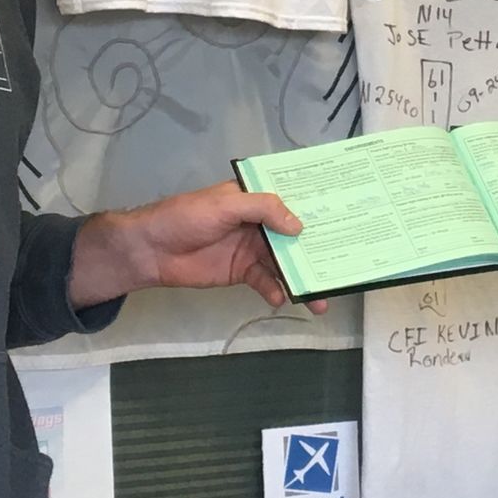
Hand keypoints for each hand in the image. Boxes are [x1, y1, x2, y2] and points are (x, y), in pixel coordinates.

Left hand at [68, 183, 327, 314]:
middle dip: (317, 251)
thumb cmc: (186, 217)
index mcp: (255, 198)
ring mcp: (252, 249)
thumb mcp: (226, 204)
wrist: (150, 250)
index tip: (347, 216)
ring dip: (302, 279)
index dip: (318, 207)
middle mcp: (259, 223)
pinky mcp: (242, 273)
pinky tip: (283, 298)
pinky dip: (276, 291)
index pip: (292, 199)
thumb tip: (299, 225)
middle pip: (295, 237)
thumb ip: (263, 209)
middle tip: (343, 268)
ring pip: (285, 263)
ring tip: (320, 298)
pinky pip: (266, 282)